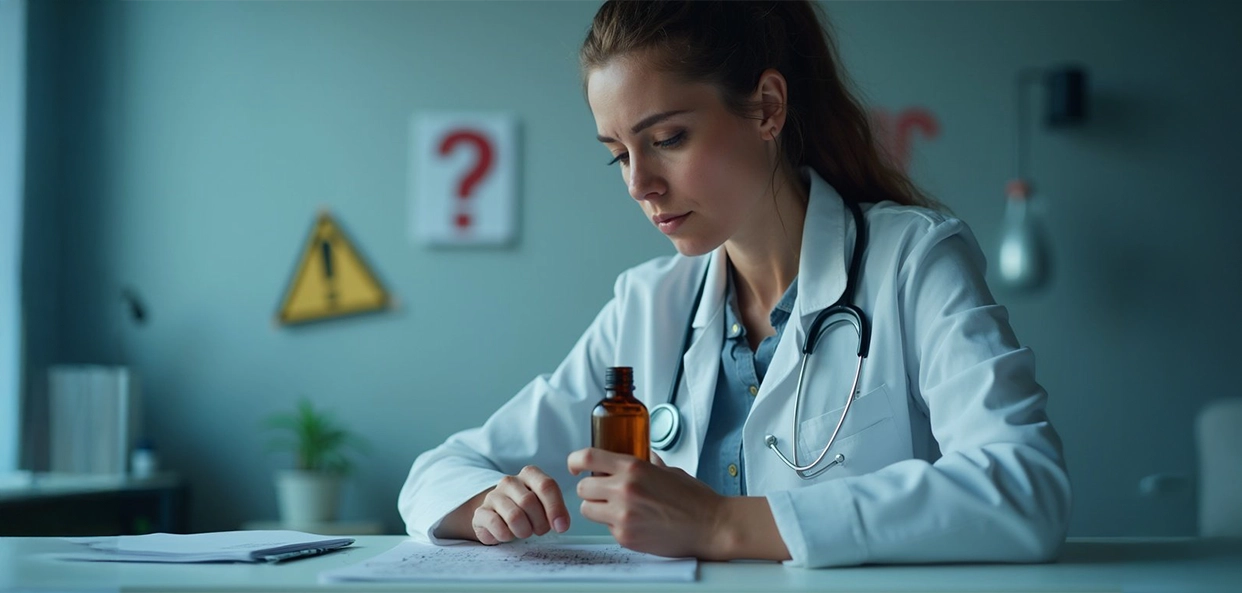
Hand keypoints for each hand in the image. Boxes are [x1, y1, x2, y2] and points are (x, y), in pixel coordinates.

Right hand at [471, 465, 570, 544]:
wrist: (498, 516)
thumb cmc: (528, 511)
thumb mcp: (545, 506)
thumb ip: (556, 511)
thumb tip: (561, 524)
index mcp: (530, 474)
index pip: (546, 486)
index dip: (556, 508)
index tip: (561, 526)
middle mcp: (510, 481)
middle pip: (529, 502)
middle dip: (539, 523)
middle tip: (539, 530)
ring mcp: (493, 495)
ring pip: (514, 516)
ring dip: (523, 531)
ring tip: (524, 532)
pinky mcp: (481, 512)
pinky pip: (496, 526)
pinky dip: (506, 536)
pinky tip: (508, 534)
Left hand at [567, 447, 726, 558]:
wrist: (710, 526)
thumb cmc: (694, 499)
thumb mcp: (668, 470)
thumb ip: (647, 462)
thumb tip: (639, 452)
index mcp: (633, 468)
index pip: (587, 457)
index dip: (575, 461)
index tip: (575, 465)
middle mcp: (624, 490)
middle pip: (583, 487)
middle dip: (591, 488)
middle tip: (603, 490)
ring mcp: (622, 516)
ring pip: (588, 510)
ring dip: (598, 508)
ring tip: (617, 508)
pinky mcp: (625, 537)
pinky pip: (606, 528)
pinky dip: (615, 525)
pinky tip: (634, 522)